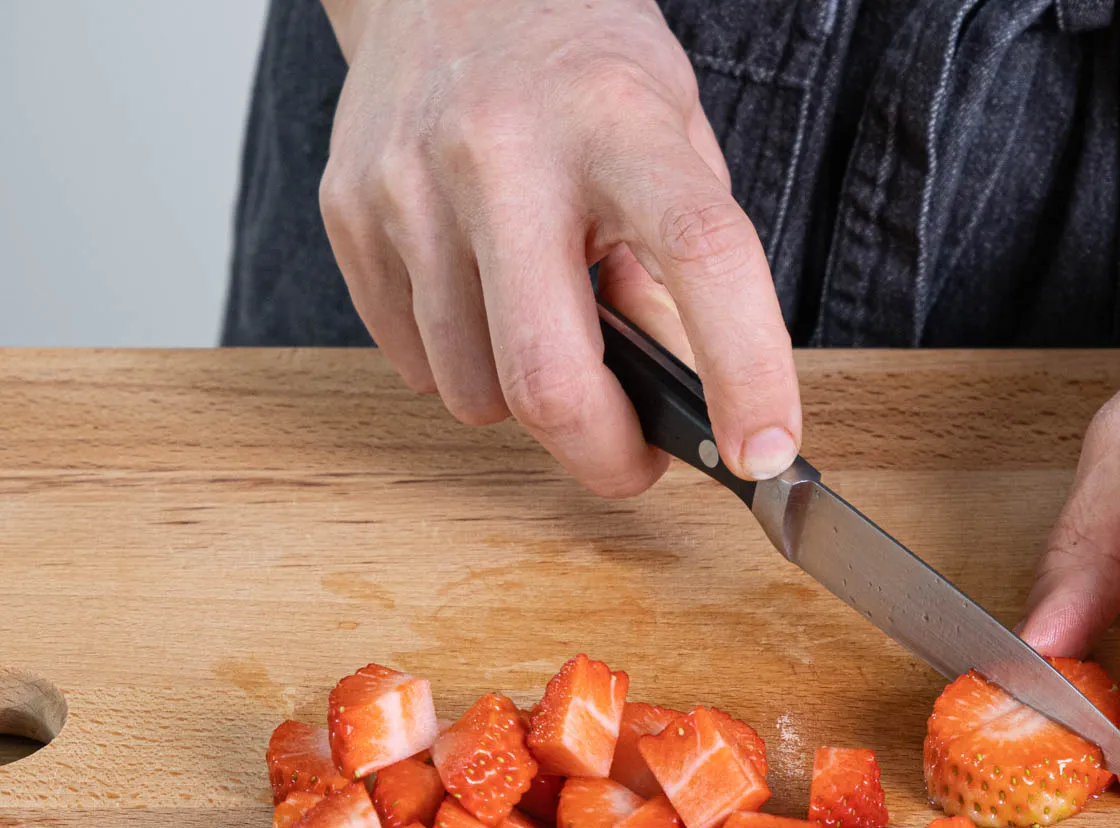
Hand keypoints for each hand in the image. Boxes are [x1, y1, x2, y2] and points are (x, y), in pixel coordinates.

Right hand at [318, 0, 800, 493]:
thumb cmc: (583, 71)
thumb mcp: (675, 137)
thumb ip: (687, 264)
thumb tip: (685, 397)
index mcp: (616, 119)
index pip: (700, 251)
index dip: (745, 368)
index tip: (765, 451)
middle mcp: (504, 148)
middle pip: (551, 375)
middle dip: (607, 455)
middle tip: (638, 458)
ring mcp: (409, 183)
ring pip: (476, 392)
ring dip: (529, 401)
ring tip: (551, 323)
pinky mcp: (349, 215)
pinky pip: (418, 365)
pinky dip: (467, 365)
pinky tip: (487, 296)